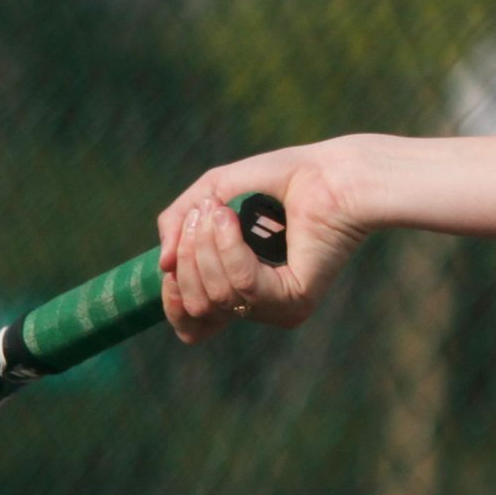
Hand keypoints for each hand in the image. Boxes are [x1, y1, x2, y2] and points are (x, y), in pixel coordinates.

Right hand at [156, 137, 375, 342]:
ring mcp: (276, 307)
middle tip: (204, 214)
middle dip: (189, 256)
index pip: (191, 322)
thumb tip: (164, 266)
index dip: (170, 298)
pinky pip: (245, 286)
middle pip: (197, 307)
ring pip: (216, 296)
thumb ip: (179, 223)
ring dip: (207, 246)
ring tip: (221, 211)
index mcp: (238, 286)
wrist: (331, 172)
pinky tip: (232, 219)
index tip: (170, 261)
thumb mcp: (214, 192)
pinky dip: (230, 249)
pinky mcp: (294, 301)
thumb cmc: (282, 178)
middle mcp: (257, 304)